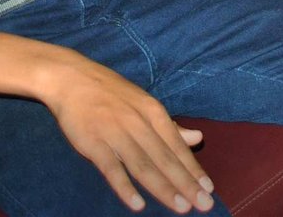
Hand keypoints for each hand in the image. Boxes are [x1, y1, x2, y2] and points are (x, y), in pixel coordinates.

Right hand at [38, 51, 215, 213]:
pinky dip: (125, 187)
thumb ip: (170, 125)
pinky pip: (111, 168)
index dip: (193, 169)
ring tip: (181, 207)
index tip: (209, 190)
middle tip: (204, 205)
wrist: (72, 78)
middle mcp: (139, 123)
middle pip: (165, 158)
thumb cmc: (112, 94)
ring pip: (144, 165)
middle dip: (186, 183)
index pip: (178, 146)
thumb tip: (198, 138)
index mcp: (153, 112)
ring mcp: (116, 133)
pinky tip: (138, 204)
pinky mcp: (93, 143)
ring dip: (163, 188)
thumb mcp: (145, 103)